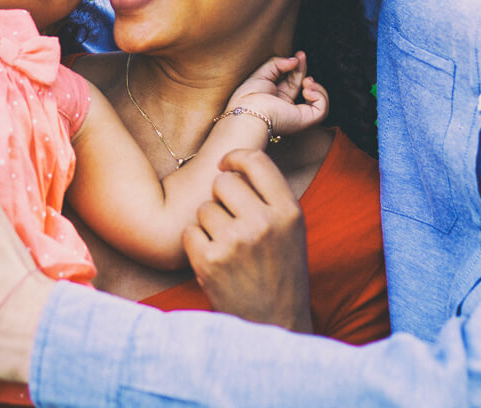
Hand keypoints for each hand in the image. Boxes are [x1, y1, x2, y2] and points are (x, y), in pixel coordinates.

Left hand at [182, 149, 313, 331]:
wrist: (273, 323)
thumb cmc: (281, 273)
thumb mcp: (291, 232)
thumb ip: (269, 197)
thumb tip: (232, 162)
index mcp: (289, 212)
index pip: (256, 162)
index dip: (234, 158)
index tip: (225, 165)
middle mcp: (263, 223)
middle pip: (222, 182)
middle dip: (220, 198)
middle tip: (230, 221)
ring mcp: (235, 241)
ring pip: (203, 208)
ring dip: (208, 224)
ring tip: (227, 247)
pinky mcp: (209, 260)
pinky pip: (188, 231)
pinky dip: (195, 244)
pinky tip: (213, 260)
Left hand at [227, 51, 328, 136]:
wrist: (248, 112)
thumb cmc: (248, 97)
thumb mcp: (261, 74)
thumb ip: (278, 64)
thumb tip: (296, 60)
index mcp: (276, 98)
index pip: (292, 80)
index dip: (298, 67)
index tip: (300, 55)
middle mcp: (287, 107)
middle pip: (303, 86)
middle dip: (304, 70)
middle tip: (301, 58)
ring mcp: (296, 114)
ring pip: (317, 100)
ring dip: (316, 86)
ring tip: (306, 81)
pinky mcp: (305, 120)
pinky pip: (322, 110)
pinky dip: (320, 97)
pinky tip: (307, 91)